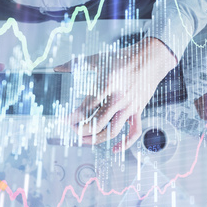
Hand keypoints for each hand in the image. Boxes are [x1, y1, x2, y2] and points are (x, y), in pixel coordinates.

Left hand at [54, 37, 175, 151]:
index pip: (85, 108)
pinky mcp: (138, 110)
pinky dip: (126, 143)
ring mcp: (129, 106)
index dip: (72, 118)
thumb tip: (56, 68)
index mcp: (106, 85)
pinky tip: (115, 149)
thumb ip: (76, 64)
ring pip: (112, 131)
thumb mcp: (98, 58)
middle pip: (96, 123)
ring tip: (84, 139)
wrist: (150, 58)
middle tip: (72, 130)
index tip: (63, 121)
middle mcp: (118, 98)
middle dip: (81, 131)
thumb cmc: (123, 57)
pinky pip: (134, 132)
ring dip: (96, 139)